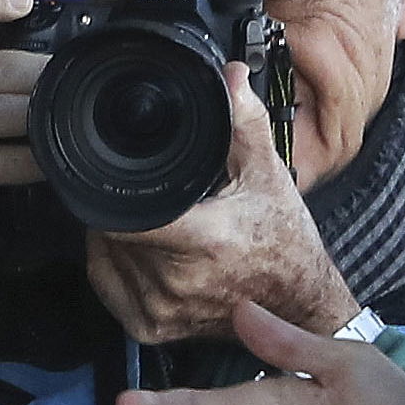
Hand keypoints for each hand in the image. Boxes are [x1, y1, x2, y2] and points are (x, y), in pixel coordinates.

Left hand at [81, 64, 358, 343]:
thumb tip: (229, 75)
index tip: (118, 173)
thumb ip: (243, 120)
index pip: (125, 215)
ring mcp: (162, 310)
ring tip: (155, 223)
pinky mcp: (152, 330)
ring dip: (118, 236)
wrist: (297, 303)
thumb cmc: (284, 241)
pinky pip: (108, 285)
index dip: (113, 190)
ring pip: (108, 256)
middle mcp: (178, 282)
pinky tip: (143, 250)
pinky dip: (115, 264)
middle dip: (124, 206)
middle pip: (113, 229)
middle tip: (151, 195)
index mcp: (203, 242)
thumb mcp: (268, 173)